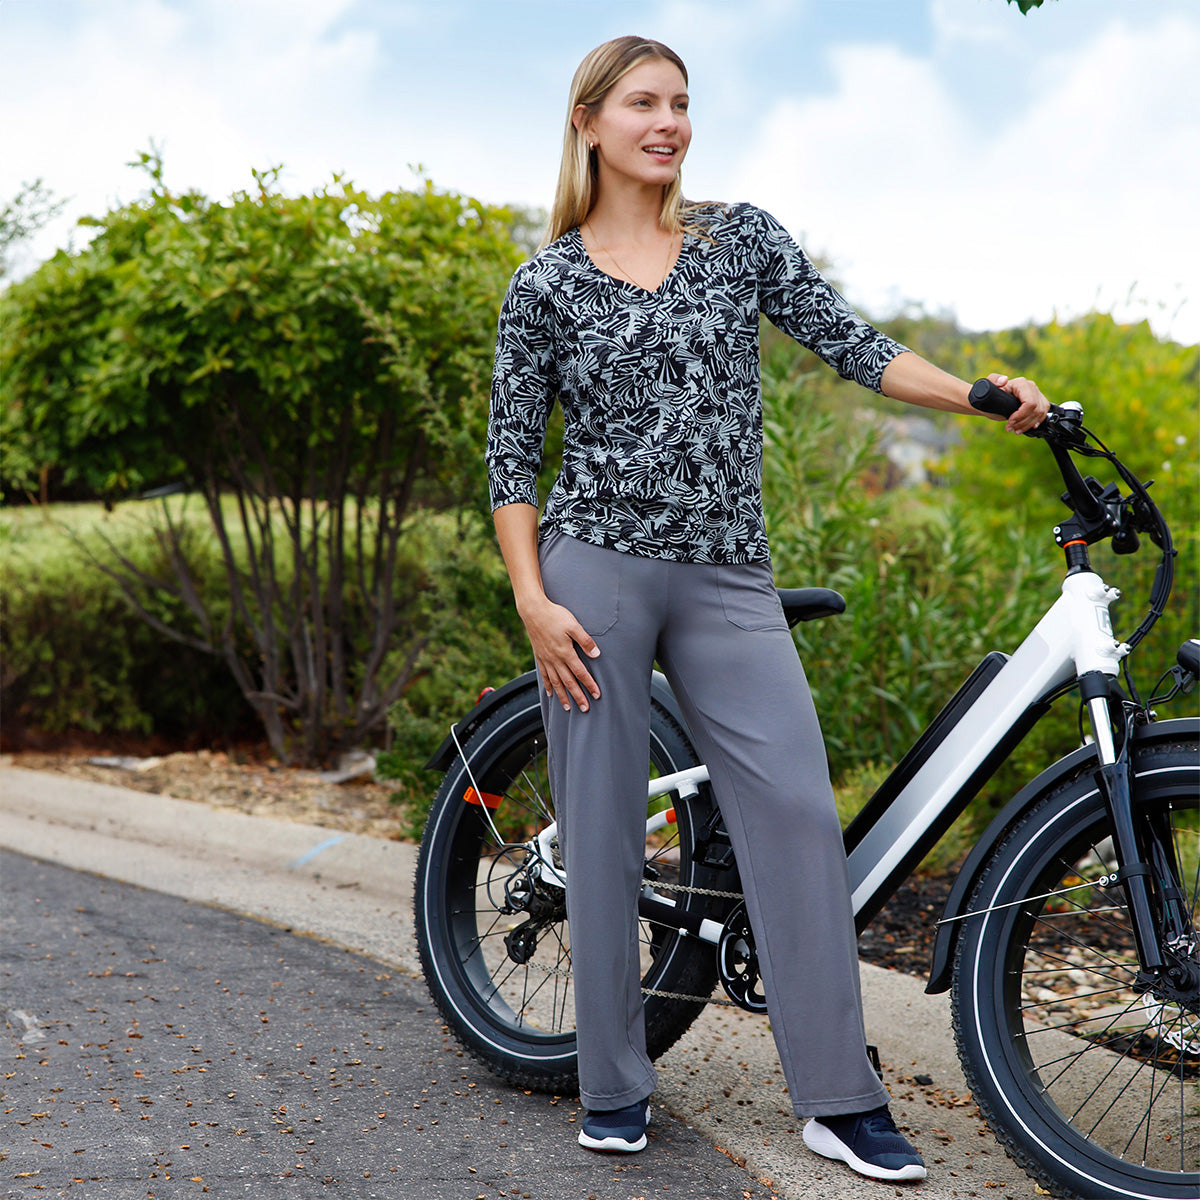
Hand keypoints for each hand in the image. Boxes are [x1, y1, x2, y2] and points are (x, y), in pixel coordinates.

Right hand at [519, 595, 601, 711]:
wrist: (533, 611)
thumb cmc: (555, 616)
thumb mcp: (574, 625)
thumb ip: (585, 641)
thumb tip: (596, 655)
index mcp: (566, 652)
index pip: (580, 673)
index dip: (589, 684)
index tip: (597, 695)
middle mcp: (555, 659)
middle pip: (569, 682)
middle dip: (578, 696)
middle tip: (585, 709)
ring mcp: (546, 659)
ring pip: (556, 682)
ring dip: (563, 696)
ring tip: (568, 708)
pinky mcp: (539, 656)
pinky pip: (544, 675)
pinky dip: (548, 686)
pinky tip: (550, 694)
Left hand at [988, 372, 1050, 434]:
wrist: (991, 402)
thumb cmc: (989, 395)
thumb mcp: (988, 388)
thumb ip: (993, 380)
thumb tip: (1004, 380)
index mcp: (1021, 383)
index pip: (1030, 402)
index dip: (1021, 414)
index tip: (1010, 420)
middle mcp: (1031, 387)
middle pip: (1036, 409)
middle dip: (1022, 422)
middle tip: (1009, 427)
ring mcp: (1036, 395)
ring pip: (1040, 413)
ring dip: (1027, 425)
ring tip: (1015, 430)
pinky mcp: (1039, 403)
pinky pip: (1042, 414)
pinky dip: (1034, 423)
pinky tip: (1025, 428)